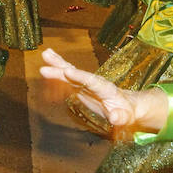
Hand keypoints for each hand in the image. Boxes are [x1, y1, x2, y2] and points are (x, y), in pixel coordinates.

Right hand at [39, 47, 165, 133]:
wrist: (126, 106)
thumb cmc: (127, 112)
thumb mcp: (127, 117)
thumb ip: (121, 117)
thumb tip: (115, 117)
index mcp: (105, 88)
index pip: (91, 81)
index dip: (79, 76)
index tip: (67, 71)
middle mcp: (94, 83)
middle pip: (77, 73)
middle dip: (62, 67)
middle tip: (47, 61)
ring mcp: (86, 84)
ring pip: (70, 73)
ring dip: (57, 65)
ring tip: (45, 54)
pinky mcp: (80, 88)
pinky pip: (67, 80)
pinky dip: (57, 74)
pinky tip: (47, 68)